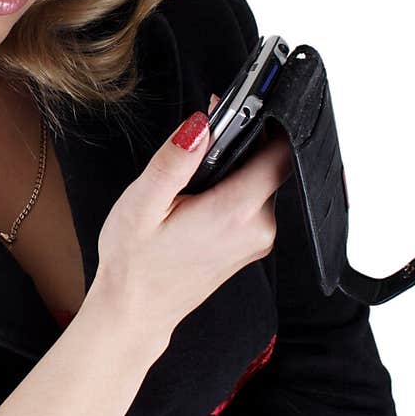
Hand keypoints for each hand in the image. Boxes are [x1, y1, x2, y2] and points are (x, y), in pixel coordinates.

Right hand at [92, 89, 291, 354]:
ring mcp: (259, 238)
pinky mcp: (252, 243)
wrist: (136, 312)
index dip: (266, 121)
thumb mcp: (142, 204)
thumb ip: (175, 161)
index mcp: (234, 212)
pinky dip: (235, 185)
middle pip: (273, 163)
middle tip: (205, 133)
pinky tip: (202, 191)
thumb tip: (201, 123)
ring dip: (237, 164)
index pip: (279, 152)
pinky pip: (255, 199)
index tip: (243, 104)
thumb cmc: (135, 263)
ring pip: (264, 180)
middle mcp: (258, 227)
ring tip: (196, 170)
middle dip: (244, 140)